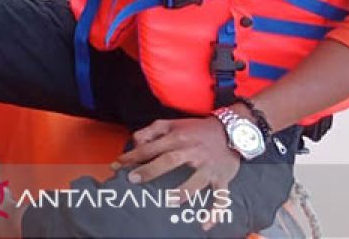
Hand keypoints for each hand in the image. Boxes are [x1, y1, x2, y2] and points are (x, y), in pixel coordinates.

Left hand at [115, 117, 240, 229]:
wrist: (230, 130)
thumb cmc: (195, 129)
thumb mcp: (171, 123)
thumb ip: (151, 131)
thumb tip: (135, 143)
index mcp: (177, 137)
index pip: (151, 147)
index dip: (132, 156)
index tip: (117, 165)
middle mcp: (192, 151)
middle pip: (169, 160)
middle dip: (150, 171)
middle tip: (134, 180)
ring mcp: (208, 166)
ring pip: (195, 180)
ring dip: (182, 192)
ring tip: (167, 201)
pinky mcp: (222, 178)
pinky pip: (222, 197)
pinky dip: (216, 211)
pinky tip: (205, 224)